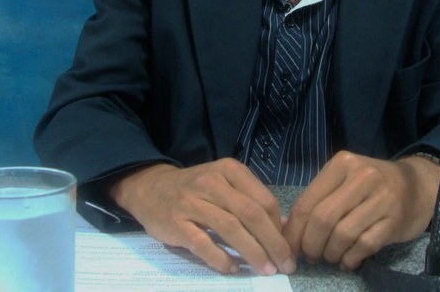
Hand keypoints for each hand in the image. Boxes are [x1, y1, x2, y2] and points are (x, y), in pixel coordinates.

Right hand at [109, 160, 295, 275]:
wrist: (151, 188)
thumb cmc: (196, 189)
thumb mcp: (225, 185)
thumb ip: (252, 201)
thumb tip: (284, 226)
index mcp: (229, 171)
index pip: (263, 199)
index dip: (279, 227)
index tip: (288, 248)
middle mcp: (212, 182)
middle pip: (250, 213)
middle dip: (272, 242)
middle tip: (285, 265)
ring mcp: (192, 202)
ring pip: (229, 227)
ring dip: (252, 252)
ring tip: (266, 270)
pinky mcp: (175, 222)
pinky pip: (202, 243)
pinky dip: (220, 258)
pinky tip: (233, 269)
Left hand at [282, 151, 439, 269]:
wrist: (418, 185)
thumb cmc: (373, 184)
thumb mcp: (345, 179)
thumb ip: (319, 198)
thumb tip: (286, 227)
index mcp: (342, 164)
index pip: (308, 202)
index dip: (294, 231)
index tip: (289, 248)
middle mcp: (362, 177)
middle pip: (322, 219)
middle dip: (310, 245)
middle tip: (311, 256)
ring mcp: (381, 198)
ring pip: (342, 235)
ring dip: (330, 254)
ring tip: (330, 256)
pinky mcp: (395, 220)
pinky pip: (363, 246)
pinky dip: (350, 259)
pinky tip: (348, 259)